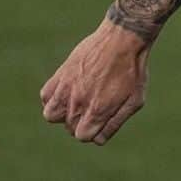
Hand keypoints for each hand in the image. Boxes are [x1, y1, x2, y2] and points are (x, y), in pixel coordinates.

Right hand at [40, 17, 151, 144]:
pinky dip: (53, 99)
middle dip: (81, 123)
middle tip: (95, 108)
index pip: (82, 136)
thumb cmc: (133, 71)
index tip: (100, 122)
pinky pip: (45, 95)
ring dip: (63, 114)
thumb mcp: (135, 101)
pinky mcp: (61, 73)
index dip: (92, 133)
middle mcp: (79, 101)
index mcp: (98, 109)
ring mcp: (67, 87)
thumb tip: (99, 140)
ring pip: (51, 115)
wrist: (123, 40)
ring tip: (78, 104)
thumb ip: (115, 122)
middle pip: (69, 127)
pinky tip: (68, 93)